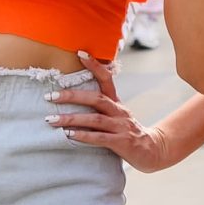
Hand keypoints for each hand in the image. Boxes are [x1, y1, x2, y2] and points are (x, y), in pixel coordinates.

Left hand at [47, 52, 175, 171]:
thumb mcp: (116, 115)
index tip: (80, 54)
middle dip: (72, 96)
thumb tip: (73, 97)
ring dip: (72, 118)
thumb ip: (100, 108)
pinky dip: (84, 135)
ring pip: (95, 119)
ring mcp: (121, 126)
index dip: (95, 66)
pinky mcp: (122, 142)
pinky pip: (100, 138)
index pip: (107, 79)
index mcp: (117, 103)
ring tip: (52, 119)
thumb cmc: (127, 133)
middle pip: (96, 98)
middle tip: (51, 96)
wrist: (152, 150)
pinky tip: (69, 135)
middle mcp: (119, 111)